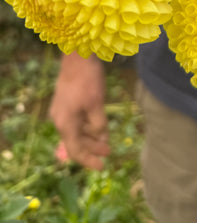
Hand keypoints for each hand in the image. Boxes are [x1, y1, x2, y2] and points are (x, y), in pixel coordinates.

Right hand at [49, 53, 109, 169]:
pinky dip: (87, 126)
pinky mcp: (65, 102)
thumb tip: (102, 139)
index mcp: (65, 124)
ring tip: (106, 140)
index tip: (102, 167)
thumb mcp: (97, 104)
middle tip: (109, 152)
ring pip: (76, 131)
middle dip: (93, 148)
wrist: (77, 56)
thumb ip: (99, 124)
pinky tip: (98, 126)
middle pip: (76, 142)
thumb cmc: (87, 80)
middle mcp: (60, 120)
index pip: (76, 151)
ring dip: (91, 137)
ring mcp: (61, 111)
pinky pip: (76, 121)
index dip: (89, 161)